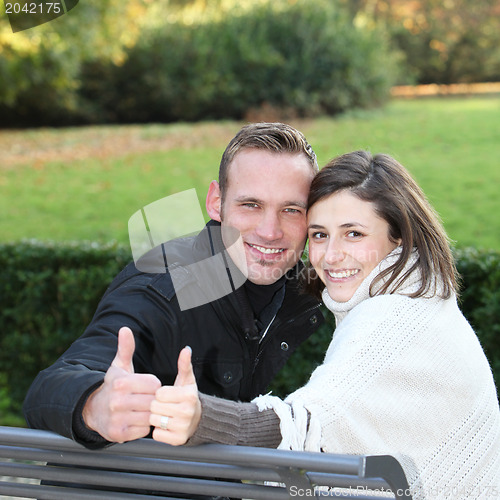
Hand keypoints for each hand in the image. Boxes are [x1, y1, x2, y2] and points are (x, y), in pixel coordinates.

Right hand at [82, 326, 160, 442]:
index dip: (153, 385)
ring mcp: (117, 418)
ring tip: (141, 409)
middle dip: (152, 400)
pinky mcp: (118, 434)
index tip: (145, 386)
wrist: (93, 410)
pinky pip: (143, 431)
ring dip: (149, 414)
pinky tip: (135, 420)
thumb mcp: (119, 366)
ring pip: (149, 416)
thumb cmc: (113, 386)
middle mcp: (117, 401)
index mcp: (121, 383)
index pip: (154, 384)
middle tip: (145, 399)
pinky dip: (143, 427)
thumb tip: (125, 329)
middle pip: (152, 401)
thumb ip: (125, 348)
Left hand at [150, 346, 200, 445]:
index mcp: (189, 395)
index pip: (159, 393)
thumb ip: (184, 364)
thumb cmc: (187, 396)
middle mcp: (187, 411)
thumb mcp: (186, 380)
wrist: (198, 419)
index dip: (160, 394)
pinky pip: (156, 434)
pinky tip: (167, 425)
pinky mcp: (178, 439)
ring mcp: (183, 427)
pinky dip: (159, 430)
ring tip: (165, 414)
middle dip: (157, 405)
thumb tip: (186, 349)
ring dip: (156, 418)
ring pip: (154, 421)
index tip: (167, 395)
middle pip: (155, 407)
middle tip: (165, 405)